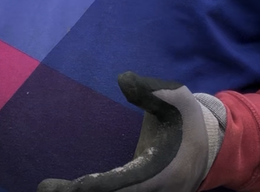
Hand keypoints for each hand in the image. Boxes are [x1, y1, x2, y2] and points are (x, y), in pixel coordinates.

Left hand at [38, 72, 225, 191]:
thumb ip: (151, 89)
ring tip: (50, 189)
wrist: (213, 142)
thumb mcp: (175, 96)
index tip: (74, 186)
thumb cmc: (189, 117)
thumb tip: (123, 78)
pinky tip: (73, 189)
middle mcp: (158, 191)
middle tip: (45, 188)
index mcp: (163, 171)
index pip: (125, 183)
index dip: (98, 186)